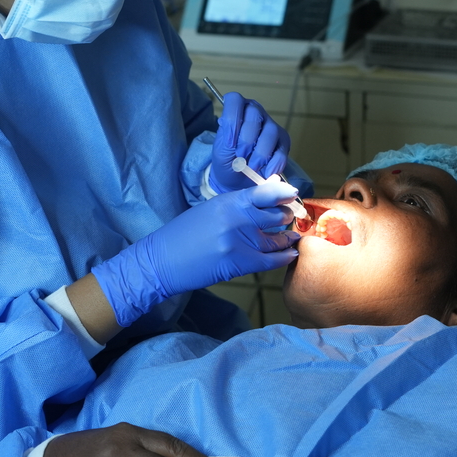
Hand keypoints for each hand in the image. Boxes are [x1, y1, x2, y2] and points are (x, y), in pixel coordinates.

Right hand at [92, 182, 300, 326]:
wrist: (162, 260)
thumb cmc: (184, 233)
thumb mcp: (210, 209)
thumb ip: (239, 203)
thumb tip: (268, 194)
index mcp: (227, 201)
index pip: (264, 193)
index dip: (282, 193)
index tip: (293, 194)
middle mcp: (236, 219)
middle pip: (275, 216)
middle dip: (285, 217)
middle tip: (289, 218)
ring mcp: (238, 242)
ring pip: (275, 239)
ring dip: (286, 238)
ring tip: (290, 236)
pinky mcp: (238, 263)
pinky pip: (270, 260)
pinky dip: (283, 257)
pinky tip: (290, 254)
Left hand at [210, 92, 290, 193]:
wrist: (237, 181)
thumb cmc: (227, 160)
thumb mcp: (221, 149)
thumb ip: (227, 137)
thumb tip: (233, 129)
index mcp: (238, 110)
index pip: (234, 99)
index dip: (232, 120)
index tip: (230, 142)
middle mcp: (256, 112)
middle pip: (255, 114)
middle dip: (246, 140)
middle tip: (240, 156)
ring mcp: (271, 126)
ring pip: (271, 132)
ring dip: (260, 154)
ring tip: (252, 167)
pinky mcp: (284, 142)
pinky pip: (282, 150)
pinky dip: (273, 164)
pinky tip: (266, 173)